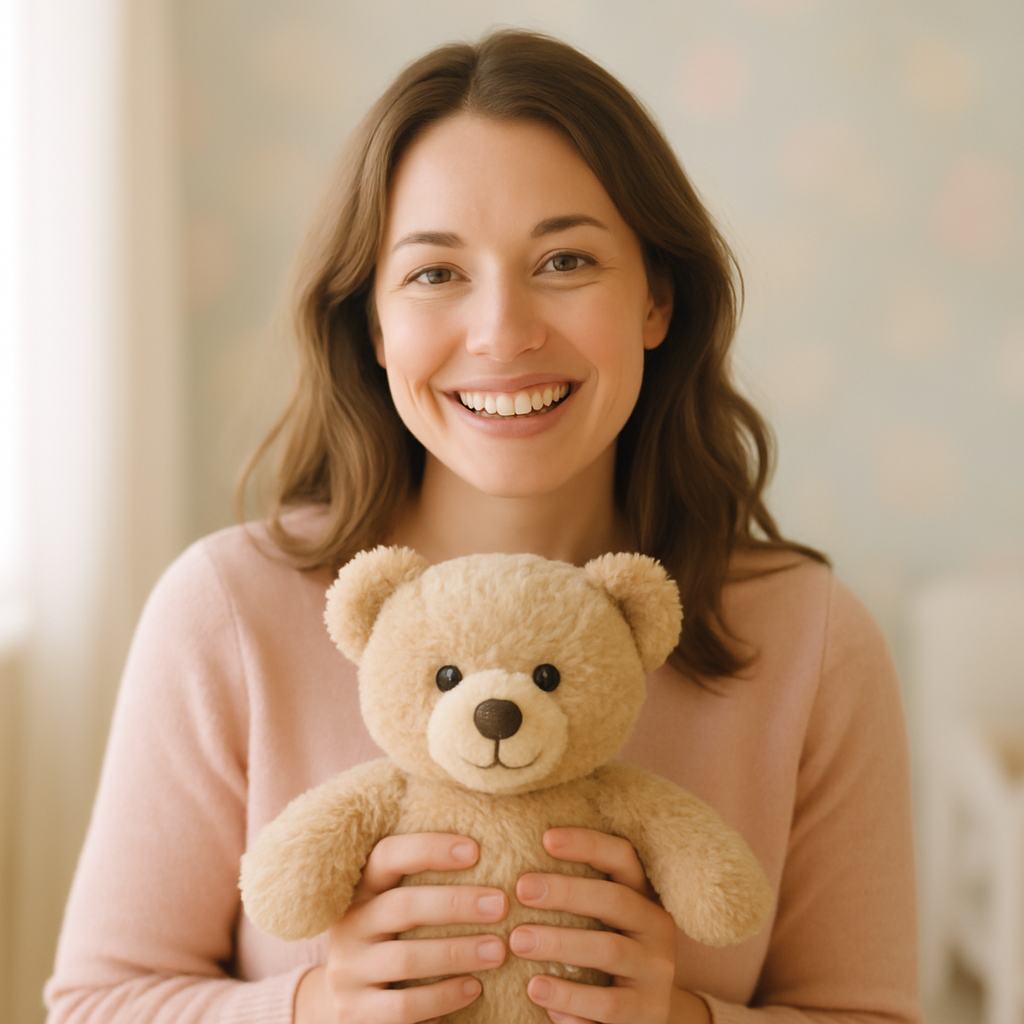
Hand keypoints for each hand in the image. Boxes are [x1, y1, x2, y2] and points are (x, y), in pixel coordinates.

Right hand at [295, 833, 507, 1023]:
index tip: (474, 850)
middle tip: (501, 904)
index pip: (387, 855)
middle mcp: (348, 927)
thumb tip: (491, 852)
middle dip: (456, 903)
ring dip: (458, 952)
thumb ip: (428, 885)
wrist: (354, 1002)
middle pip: (403, 906)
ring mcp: (348, 973)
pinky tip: (474, 987)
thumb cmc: (396, 942)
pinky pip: (404, 1007)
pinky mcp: (356, 1014)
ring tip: (498, 950)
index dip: (428, 848)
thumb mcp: (398, 910)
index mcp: (360, 890)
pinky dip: (443, 996)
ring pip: (406, 958)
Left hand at [508, 828, 710, 1023]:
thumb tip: (518, 867)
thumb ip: (575, 894)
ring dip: (561, 944)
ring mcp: (657, 971)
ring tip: (518, 942)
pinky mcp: (649, 1013)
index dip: (588, 844)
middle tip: (521, 890)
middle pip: (614, 900)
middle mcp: (657, 927)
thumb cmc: (608, 949)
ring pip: (610, 950)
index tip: (546, 838)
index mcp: (644, 895)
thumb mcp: (603, 919)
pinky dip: (573, 1000)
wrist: (649, 1012)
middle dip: (566, 892)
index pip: (622, 857)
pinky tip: (539, 993)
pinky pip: (609, 1007)